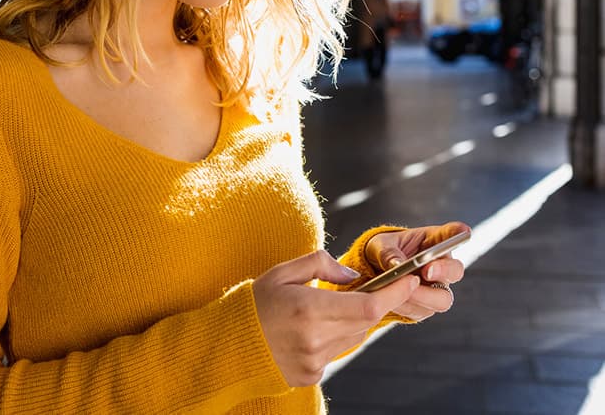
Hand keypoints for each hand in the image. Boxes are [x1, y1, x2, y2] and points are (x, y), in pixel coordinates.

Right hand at [252, 249, 419, 386]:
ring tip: (328, 306)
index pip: (367, 306)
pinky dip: (336, 336)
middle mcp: (314, 340)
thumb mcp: (283, 271)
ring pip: (353, 336)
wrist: (230, 344)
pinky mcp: (312, 376)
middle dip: (372, 302)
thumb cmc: (256, 301)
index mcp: (307, 309)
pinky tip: (314, 327)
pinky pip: (338, 352)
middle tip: (366, 286)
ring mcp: (313, 362)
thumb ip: (320, 264)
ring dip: (352, 319)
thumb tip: (353, 275)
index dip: (393, 293)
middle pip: (365, 321)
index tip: (409, 280)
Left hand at [365, 221, 468, 321]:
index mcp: (432, 241)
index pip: (451, 234)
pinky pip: (422, 311)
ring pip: (442, 298)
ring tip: (403, 290)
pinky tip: (394, 301)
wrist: (373, 273)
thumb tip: (396, 264)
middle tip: (427, 270)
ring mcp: (435, 287)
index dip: (459, 233)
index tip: (464, 231)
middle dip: (443, 271)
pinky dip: (408, 307)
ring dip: (422, 295)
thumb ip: (388, 253)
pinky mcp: (425, 306)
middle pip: (455, 270)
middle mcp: (440, 265)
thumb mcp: (380, 245)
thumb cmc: (382, 252)